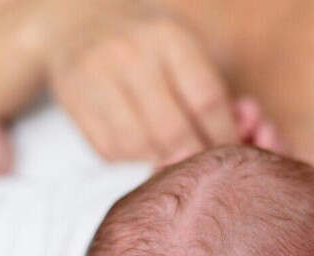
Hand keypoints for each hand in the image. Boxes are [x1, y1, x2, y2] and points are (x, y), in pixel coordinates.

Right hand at [42, 0, 237, 162]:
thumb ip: (209, 90)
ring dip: (162, 164)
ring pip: (139, 146)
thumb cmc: (149, 44)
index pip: (206, 100)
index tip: (234, 154)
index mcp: (168, 37)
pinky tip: (143, 155)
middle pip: (172, 130)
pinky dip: (132, 162)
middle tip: (205, 173)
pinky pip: (110, 150)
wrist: (80, 24)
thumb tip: (239, 140)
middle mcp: (129, 54)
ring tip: (175, 165)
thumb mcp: (183, 48)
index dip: (224, 137)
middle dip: (194, 159)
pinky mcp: (73, 103)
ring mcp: (96, 78)